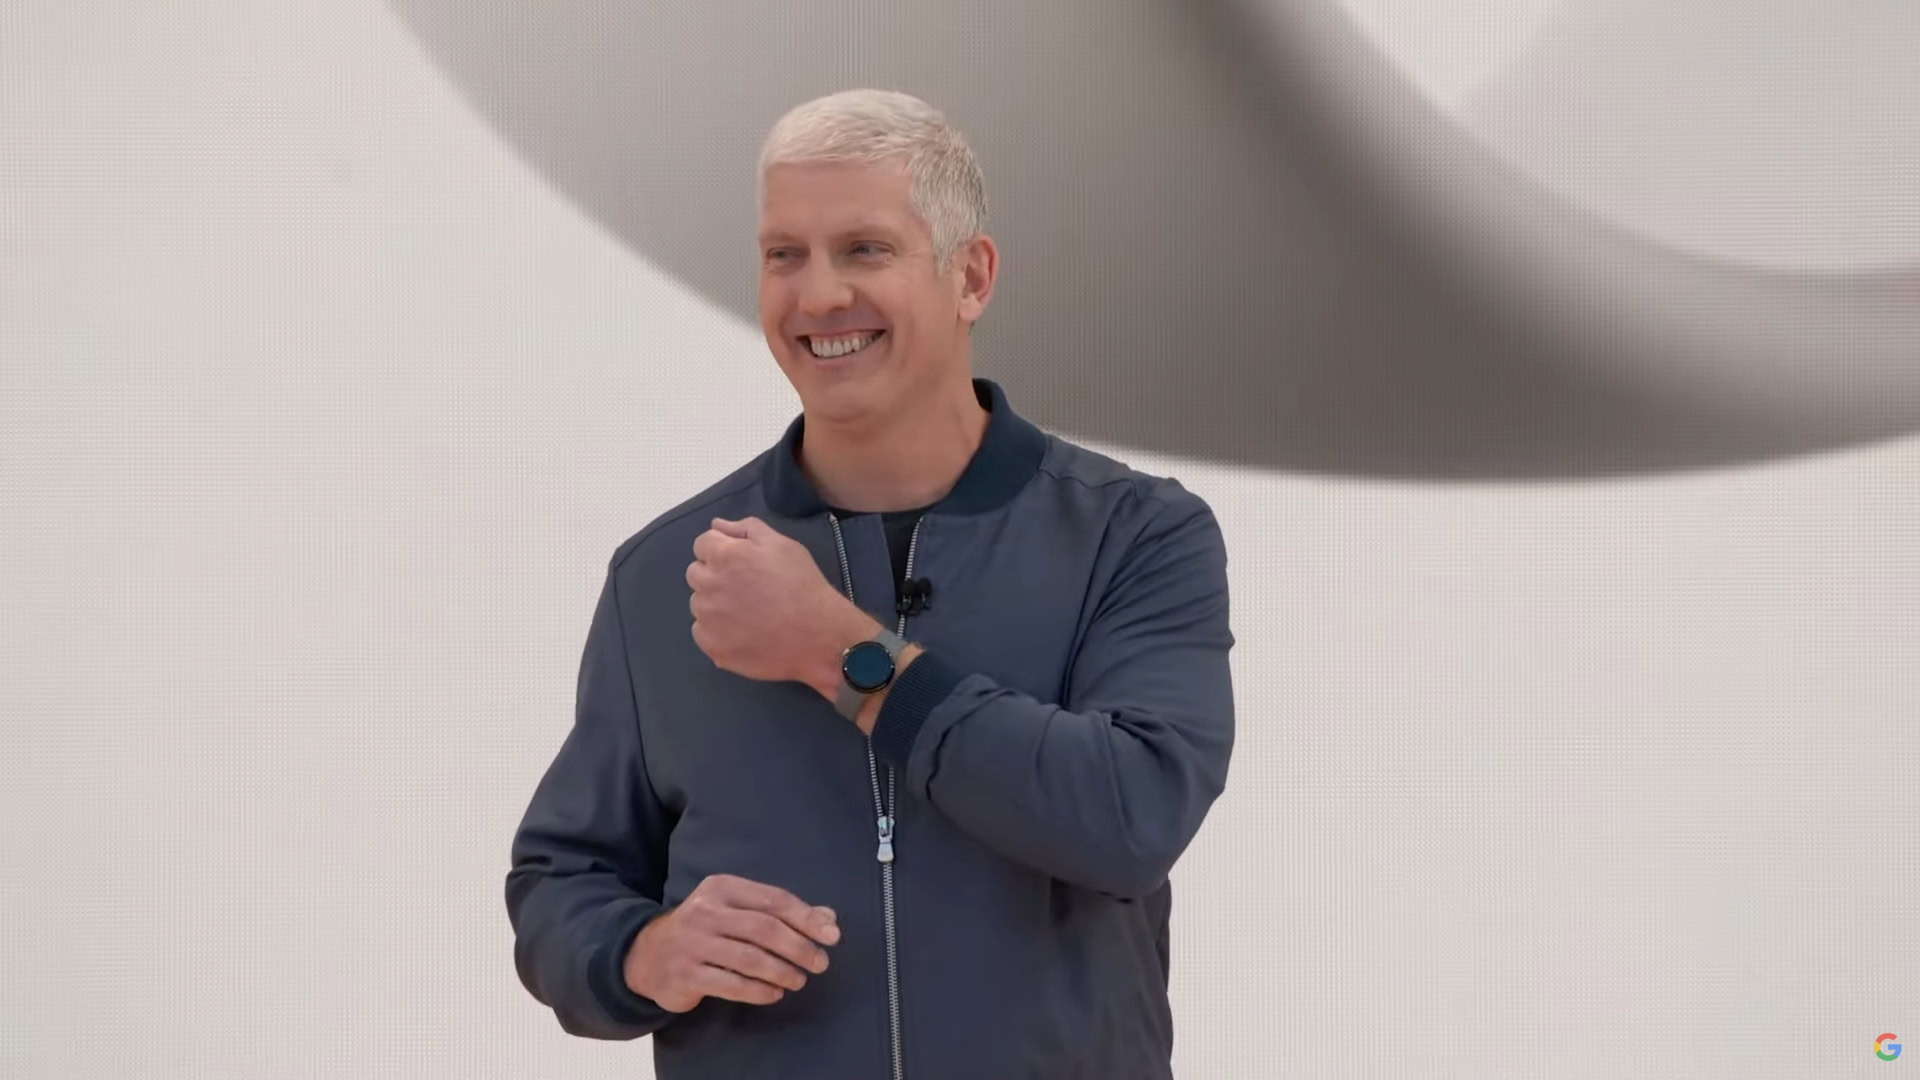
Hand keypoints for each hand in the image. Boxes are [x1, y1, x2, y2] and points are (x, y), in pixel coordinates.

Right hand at [623, 873, 840, 1012]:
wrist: (646, 955)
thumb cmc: (704, 931)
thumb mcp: (736, 911)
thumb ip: (781, 913)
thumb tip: (829, 919)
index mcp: (722, 888)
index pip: (773, 900)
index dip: (806, 918)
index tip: (832, 936)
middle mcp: (705, 911)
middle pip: (764, 928)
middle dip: (798, 947)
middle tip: (820, 963)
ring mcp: (692, 943)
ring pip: (750, 958)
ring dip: (782, 971)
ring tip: (799, 980)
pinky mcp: (685, 974)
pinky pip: (731, 984)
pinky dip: (759, 991)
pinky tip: (774, 993)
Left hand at [687, 516, 864, 685]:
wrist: (816, 635)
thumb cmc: (802, 585)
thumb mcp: (783, 545)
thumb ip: (746, 529)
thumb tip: (717, 525)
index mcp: (725, 556)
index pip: (702, 544)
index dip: (722, 550)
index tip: (741, 562)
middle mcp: (709, 585)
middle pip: (695, 574)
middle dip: (714, 575)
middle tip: (745, 587)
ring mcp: (708, 618)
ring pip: (699, 604)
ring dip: (715, 604)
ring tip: (748, 612)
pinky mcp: (712, 646)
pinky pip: (703, 632)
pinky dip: (717, 631)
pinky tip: (743, 632)